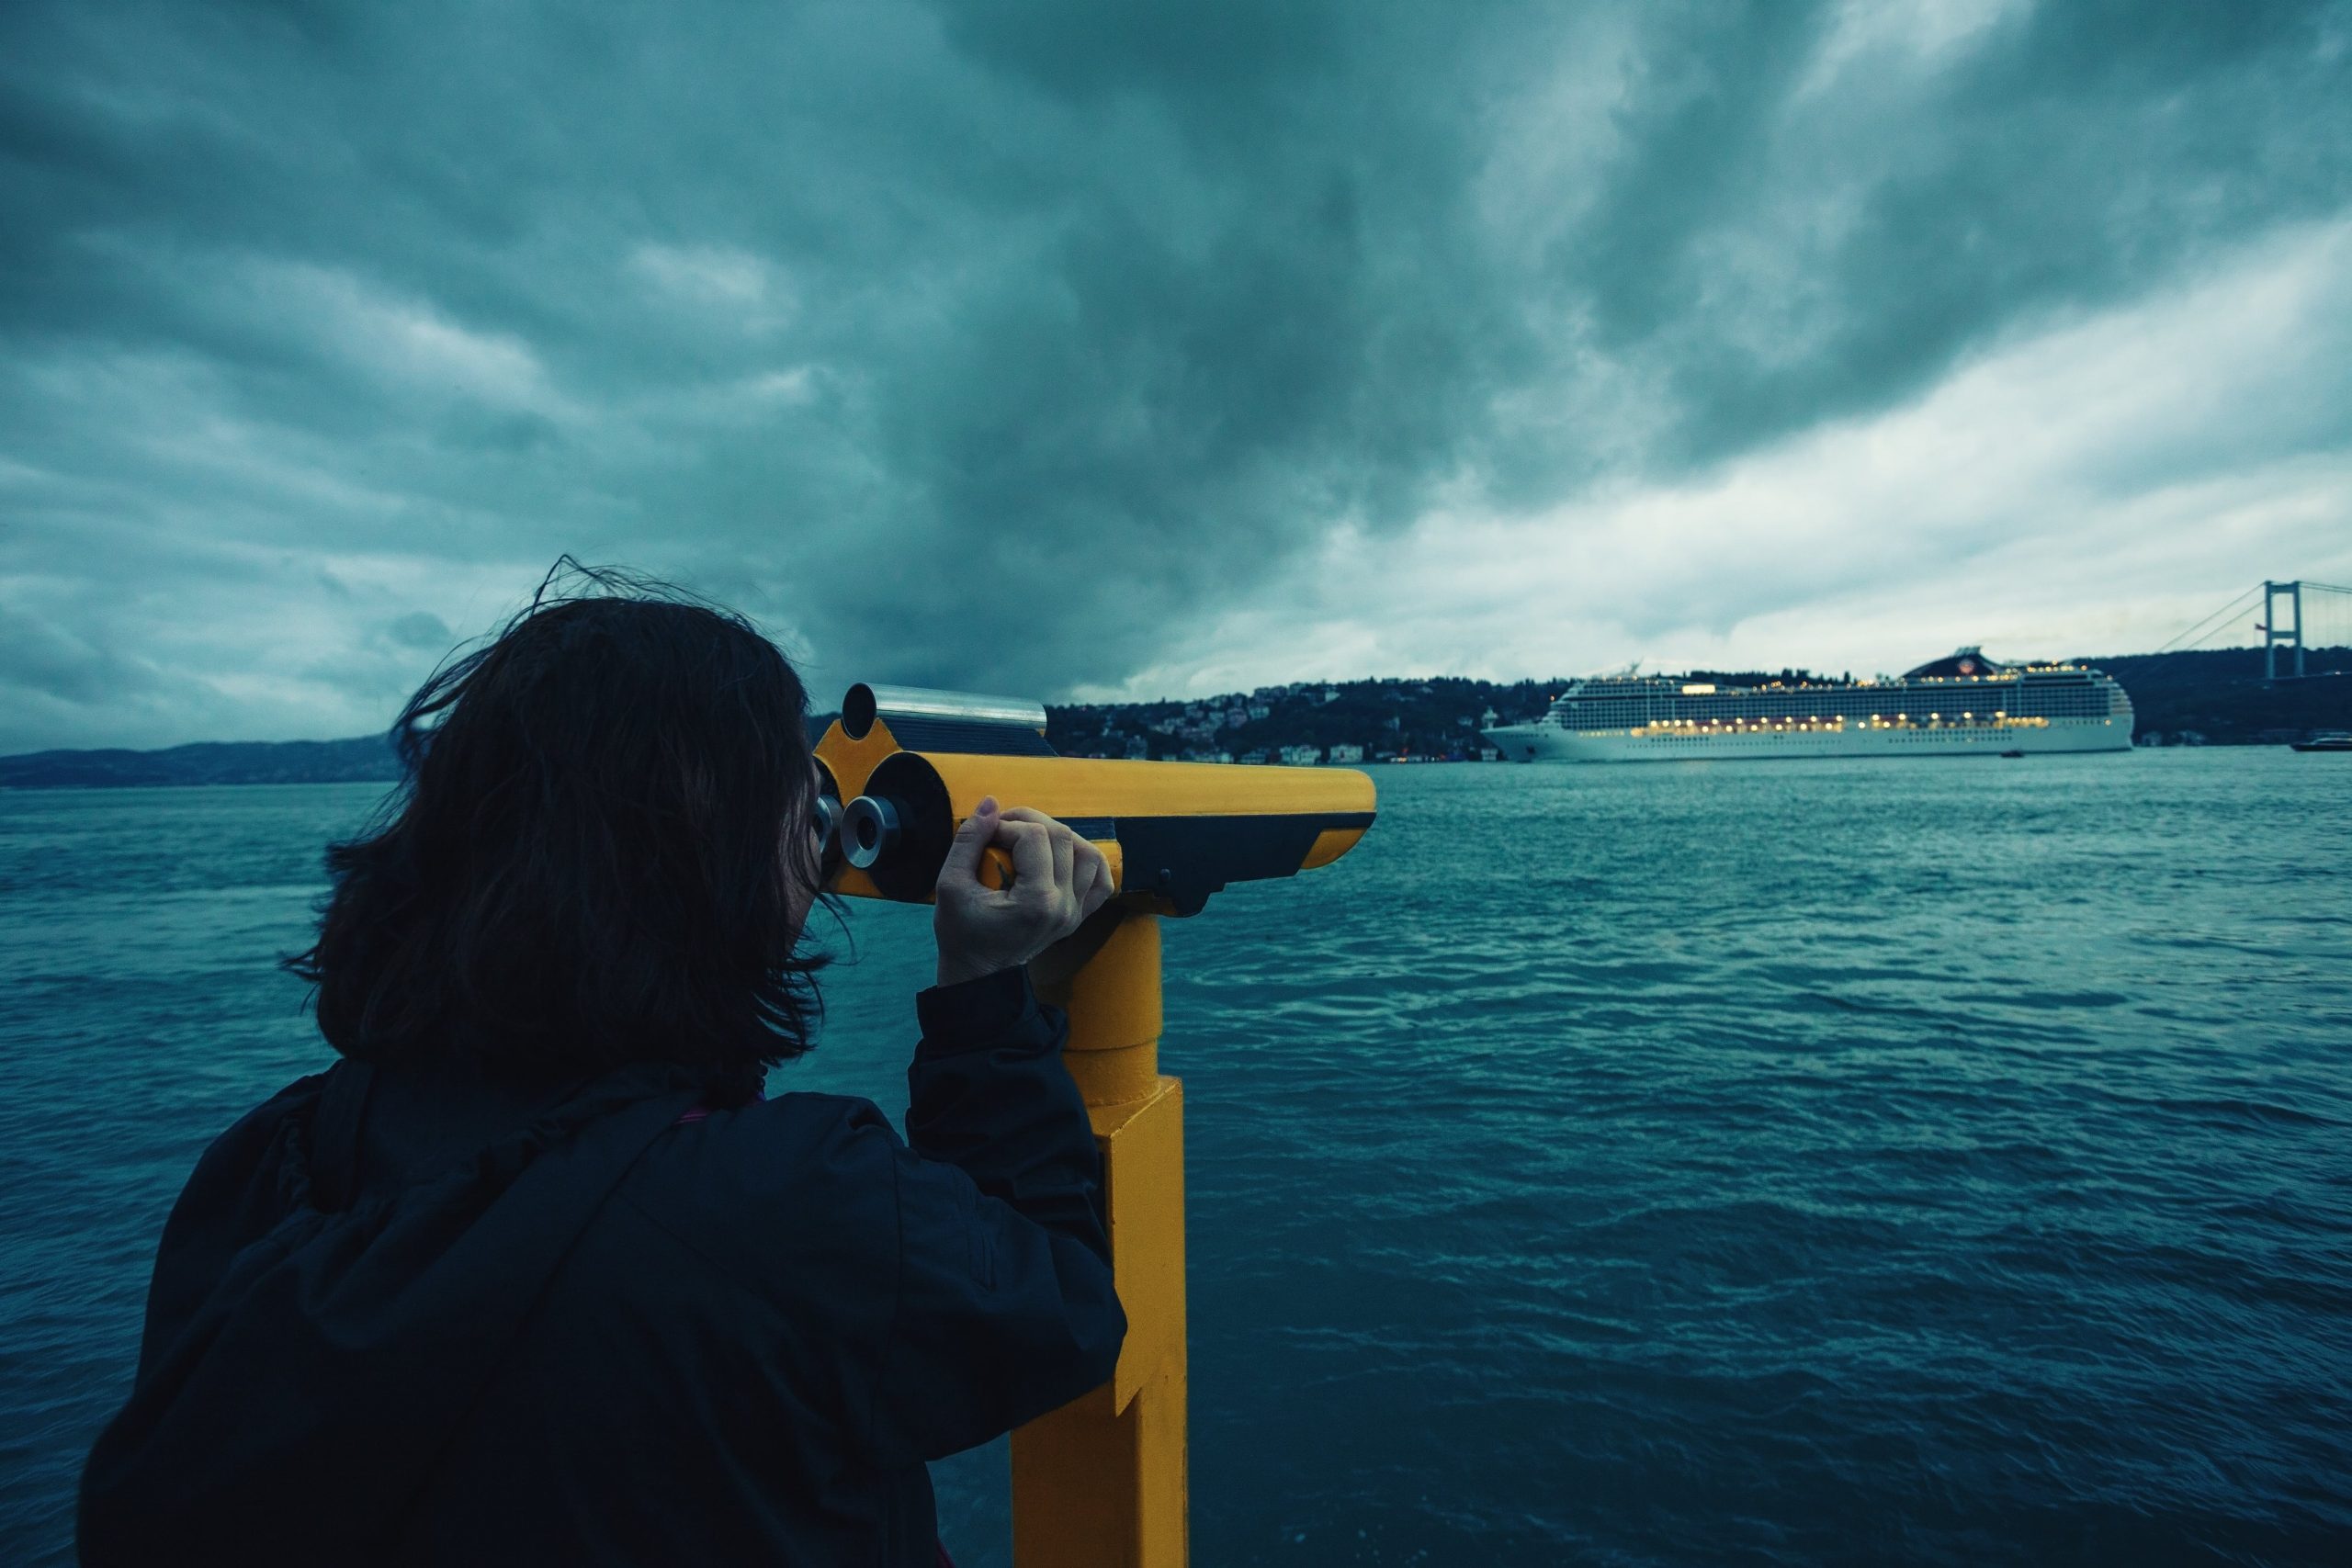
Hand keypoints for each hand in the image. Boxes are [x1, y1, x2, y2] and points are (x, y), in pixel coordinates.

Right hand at [933, 799, 1115, 987]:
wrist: (978, 974)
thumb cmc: (960, 934)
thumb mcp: (950, 885)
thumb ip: (969, 840)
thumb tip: (991, 803)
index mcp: (1036, 902)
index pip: (1034, 837)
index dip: (1007, 825)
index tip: (986, 834)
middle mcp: (1064, 907)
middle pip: (1063, 837)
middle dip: (1030, 822)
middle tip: (1003, 830)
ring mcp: (1075, 913)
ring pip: (1089, 853)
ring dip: (1059, 837)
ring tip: (1030, 841)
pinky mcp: (1078, 916)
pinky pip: (1101, 880)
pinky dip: (1086, 861)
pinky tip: (1061, 858)